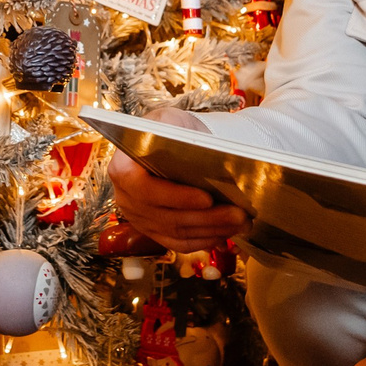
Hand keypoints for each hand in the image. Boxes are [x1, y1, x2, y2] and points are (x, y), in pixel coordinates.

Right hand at [104, 108, 245, 249]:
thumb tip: (199, 152)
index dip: (175, 196)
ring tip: (242, 221)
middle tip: (239, 213)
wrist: (169, 145)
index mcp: (122, 169)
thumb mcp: (170, 122)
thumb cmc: (169, 131)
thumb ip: (176, 132)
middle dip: (208, 218)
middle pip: (167, 217)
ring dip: (213, 230)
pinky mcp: (155, 232)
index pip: (144, 189)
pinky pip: (181, 244)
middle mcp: (126, 199)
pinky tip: (227, 232)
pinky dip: (206, 239)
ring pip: (178, 233)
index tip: (207, 197)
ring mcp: (140, 219)